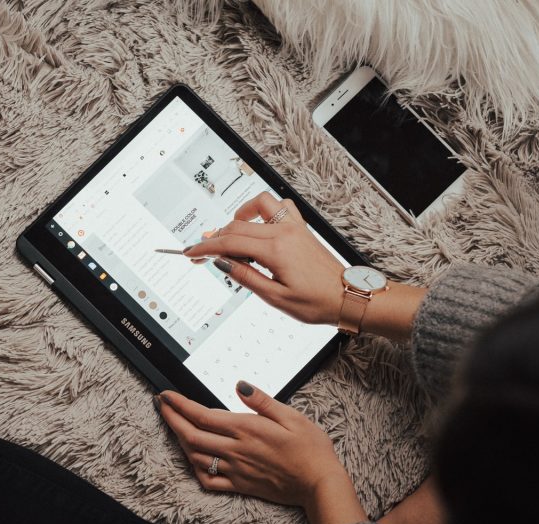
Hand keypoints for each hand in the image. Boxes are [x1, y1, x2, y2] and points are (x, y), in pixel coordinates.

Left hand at [156, 380, 347, 508]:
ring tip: (174, 427)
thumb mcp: (291, 416)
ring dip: (180, 441)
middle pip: (191, 436)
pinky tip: (193, 460)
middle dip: (171, 419)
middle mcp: (235, 450)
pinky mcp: (240, 486)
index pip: (202, 415)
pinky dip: (194, 469)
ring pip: (195, 457)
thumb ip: (262, 401)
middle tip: (161, 406)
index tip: (165, 395)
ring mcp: (235, 470)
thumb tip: (239, 385)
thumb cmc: (310, 448)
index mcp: (246, 429)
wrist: (319, 484)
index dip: (179, 405)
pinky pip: (208, 481)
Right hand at [182, 192, 346, 325]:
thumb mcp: (275, 297)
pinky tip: (257, 223)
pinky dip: (262, 210)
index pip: (229, 243)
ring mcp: (293, 226)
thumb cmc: (316, 302)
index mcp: (275, 250)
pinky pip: (279, 206)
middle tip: (201, 251)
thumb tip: (222, 262)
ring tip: (228, 234)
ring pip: (256, 207)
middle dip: (214, 238)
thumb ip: (245, 276)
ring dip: (238, 217)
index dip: (206, 247)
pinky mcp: (300, 227)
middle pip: (237, 226)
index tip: (192, 253)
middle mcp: (284, 232)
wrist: (346, 296)